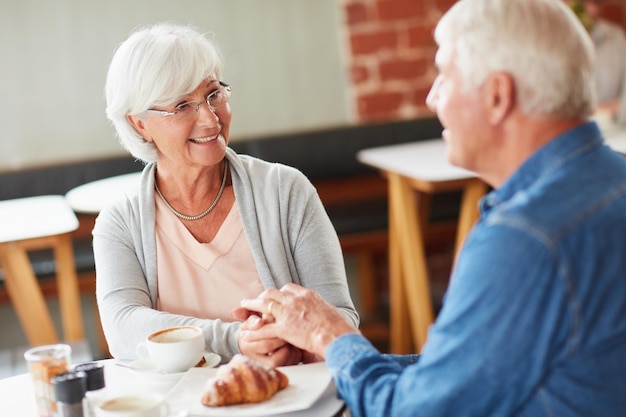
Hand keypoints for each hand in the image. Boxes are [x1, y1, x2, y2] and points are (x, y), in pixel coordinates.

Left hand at [239, 284, 359, 358]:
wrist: (336, 334)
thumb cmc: (338, 326)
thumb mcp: (330, 310)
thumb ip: (321, 309)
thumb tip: (323, 313)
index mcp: (307, 295)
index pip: (287, 288)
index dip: (279, 293)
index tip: (275, 296)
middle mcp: (294, 300)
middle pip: (272, 293)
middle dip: (261, 296)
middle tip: (255, 300)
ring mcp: (287, 313)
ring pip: (263, 305)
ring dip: (251, 306)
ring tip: (243, 307)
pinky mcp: (283, 328)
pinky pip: (263, 328)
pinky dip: (253, 331)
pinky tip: (246, 334)